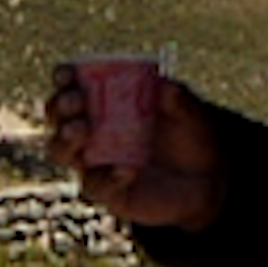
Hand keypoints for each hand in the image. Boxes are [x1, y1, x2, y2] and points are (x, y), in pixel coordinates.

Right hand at [64, 76, 227, 234]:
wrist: (208, 180)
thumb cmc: (192, 136)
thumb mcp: (192, 114)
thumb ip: (179, 100)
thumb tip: (164, 86)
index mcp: (107, 103)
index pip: (73, 86)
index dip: (64, 79)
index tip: (67, 74)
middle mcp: (93, 131)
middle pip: (58, 118)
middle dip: (60, 107)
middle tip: (77, 102)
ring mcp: (95, 162)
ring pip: (61, 151)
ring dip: (65, 140)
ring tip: (82, 130)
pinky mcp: (107, 192)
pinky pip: (95, 185)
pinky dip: (108, 176)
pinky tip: (128, 169)